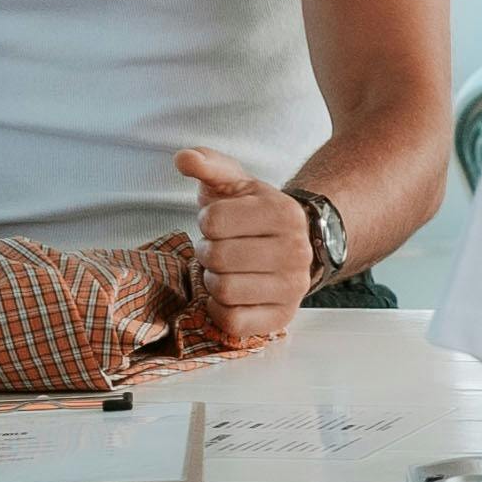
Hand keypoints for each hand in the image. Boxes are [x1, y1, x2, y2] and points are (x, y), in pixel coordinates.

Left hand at [180, 147, 310, 344]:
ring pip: (224, 291)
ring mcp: (293, 288)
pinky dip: (220, 310)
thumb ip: (208, 165)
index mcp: (284, 213)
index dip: (207, 222)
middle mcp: (297, 252)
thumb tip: (184, 159)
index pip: (214, 221)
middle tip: (220, 249)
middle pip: (217, 258)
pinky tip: (229, 296)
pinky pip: (233, 322)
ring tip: (226, 271)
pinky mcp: (282, 318)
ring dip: (213, 281)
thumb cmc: (251, 214)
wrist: (291, 246)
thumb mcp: (234, 183)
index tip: (221, 223)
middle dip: (208, 253)